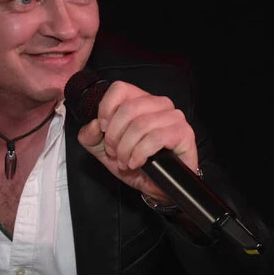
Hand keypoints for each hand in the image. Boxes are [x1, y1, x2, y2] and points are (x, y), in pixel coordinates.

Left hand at [75, 80, 197, 202]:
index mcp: (140, 101)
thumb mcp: (103, 150)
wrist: (157, 186)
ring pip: (141, 124)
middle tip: (114, 152)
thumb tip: (93, 125)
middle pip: (128, 108)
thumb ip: (89, 136)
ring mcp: (174, 117)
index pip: (120, 89)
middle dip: (115, 135)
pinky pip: (156, 138)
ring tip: (125, 161)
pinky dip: (141, 153)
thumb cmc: (135, 163)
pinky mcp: (184, 133)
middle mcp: (159, 104)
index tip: (103, 129)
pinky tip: (138, 163)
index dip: (106, 109)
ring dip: (127, 148)